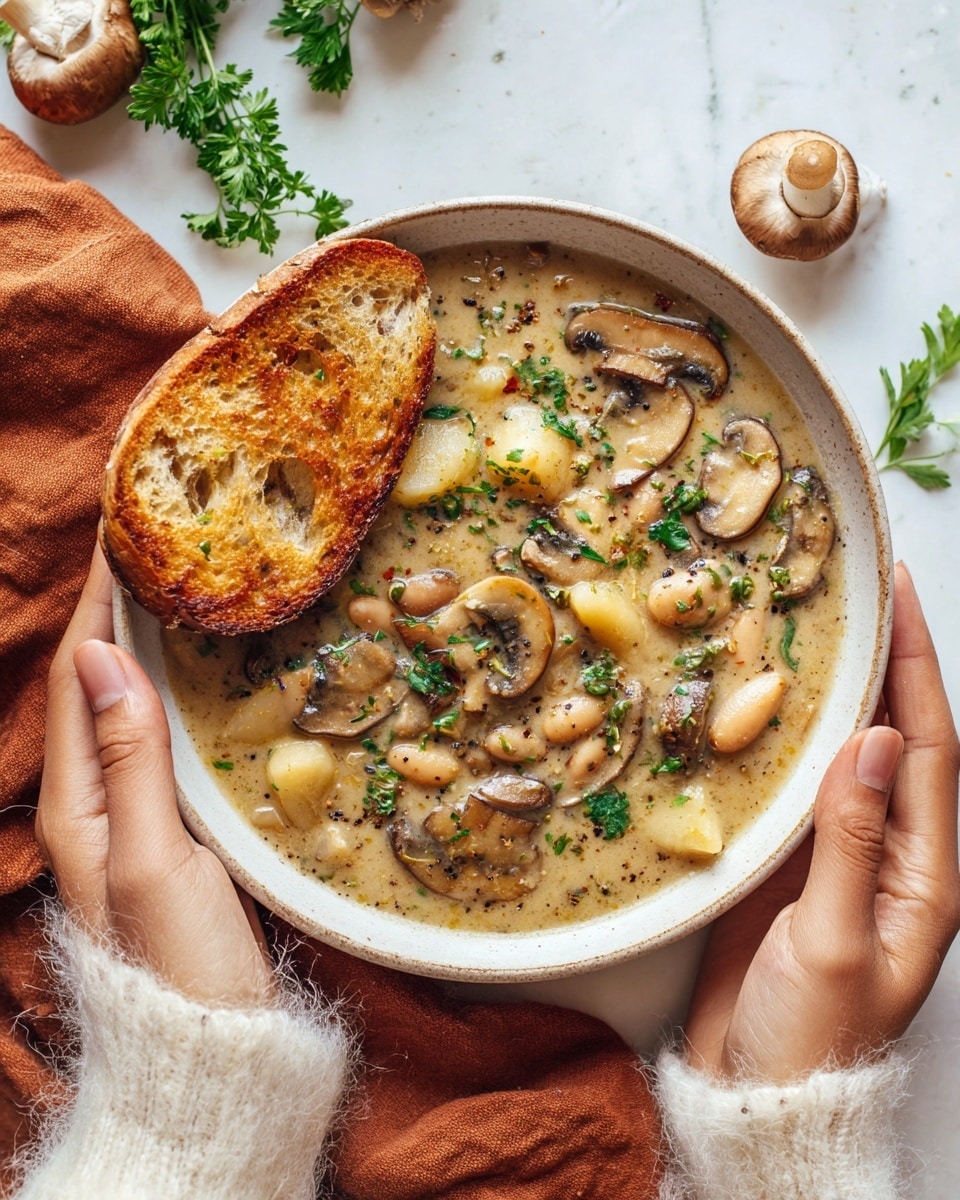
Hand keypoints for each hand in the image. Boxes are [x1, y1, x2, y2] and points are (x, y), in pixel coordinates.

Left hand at [35, 543, 273, 1006]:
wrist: (213, 1057)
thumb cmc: (185, 967)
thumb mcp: (156, 860)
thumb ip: (131, 759)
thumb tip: (108, 657)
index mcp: (78, 805)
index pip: (82, 675)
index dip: (98, 603)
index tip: (123, 532)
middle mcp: (94, 804)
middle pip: (96, 683)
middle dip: (117, 610)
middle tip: (158, 543)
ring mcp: (131, 819)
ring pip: (129, 707)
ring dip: (146, 645)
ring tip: (180, 588)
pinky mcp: (170, 832)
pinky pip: (161, 738)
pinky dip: (176, 690)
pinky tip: (204, 674)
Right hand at [683, 562, 959, 1082]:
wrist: (755, 1095)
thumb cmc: (810, 1037)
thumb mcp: (837, 941)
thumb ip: (855, 839)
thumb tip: (875, 739)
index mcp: (926, 875)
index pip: (929, 747)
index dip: (915, 666)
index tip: (898, 595)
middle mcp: (889, 854)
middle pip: (893, 736)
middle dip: (883, 661)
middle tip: (854, 590)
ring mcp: (836, 856)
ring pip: (840, 754)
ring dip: (831, 691)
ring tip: (807, 628)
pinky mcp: (786, 865)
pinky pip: (791, 785)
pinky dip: (781, 737)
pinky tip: (757, 703)